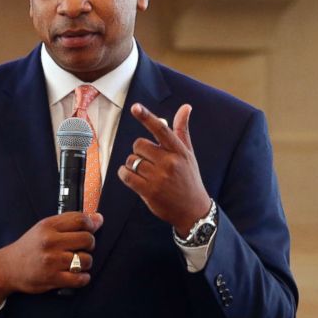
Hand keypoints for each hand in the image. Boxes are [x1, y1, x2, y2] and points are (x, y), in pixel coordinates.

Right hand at [0, 212, 103, 304]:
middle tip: (82, 248)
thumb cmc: (30, 247)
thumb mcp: (44, 228)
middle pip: (87, 239)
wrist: (8, 268)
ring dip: (86, 263)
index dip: (91, 224)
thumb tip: (99, 218)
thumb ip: (70, 222)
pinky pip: (80, 278)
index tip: (91, 229)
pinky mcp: (52, 278)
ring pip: (86, 259)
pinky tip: (78, 275)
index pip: (80, 219)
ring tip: (78, 262)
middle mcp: (50, 241)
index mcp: (48, 226)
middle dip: (90, 244)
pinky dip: (83, 278)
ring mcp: (52, 261)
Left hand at [117, 103, 210, 235]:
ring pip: (131, 160)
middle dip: (139, 151)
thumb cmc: (189, 179)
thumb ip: (182, 130)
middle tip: (148, 161)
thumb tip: (185, 107)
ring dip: (132, 165)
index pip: (161, 130)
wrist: (193, 210)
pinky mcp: (149, 191)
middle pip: (139, 145)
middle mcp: (170, 162)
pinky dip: (124, 174)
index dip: (147, 117)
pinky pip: (126, 175)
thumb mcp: (188, 154)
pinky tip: (131, 177)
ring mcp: (159, 177)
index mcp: (179, 151)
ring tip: (144, 172)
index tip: (135, 107)